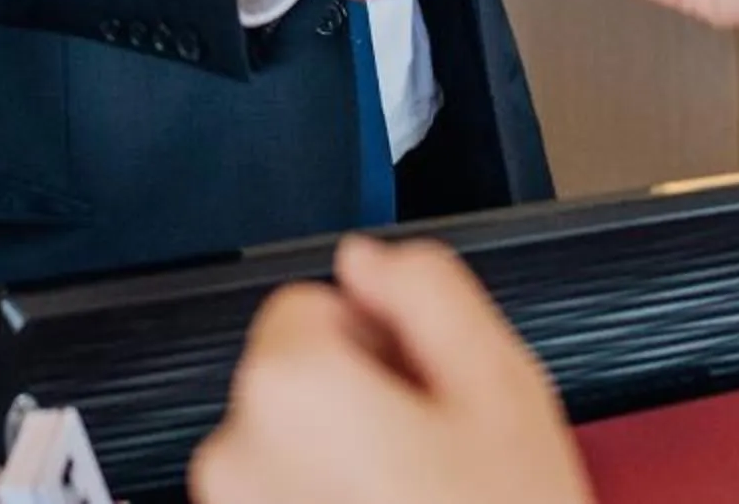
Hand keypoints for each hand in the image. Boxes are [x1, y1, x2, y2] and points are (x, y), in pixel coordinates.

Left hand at [193, 236, 591, 503]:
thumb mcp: (502, 391)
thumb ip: (428, 292)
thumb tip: (371, 261)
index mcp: (292, 388)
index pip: (307, 307)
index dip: (379, 340)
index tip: (422, 387)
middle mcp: (235, 460)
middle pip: (293, 390)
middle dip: (356, 412)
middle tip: (435, 465)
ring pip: (288, 464)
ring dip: (341, 477)